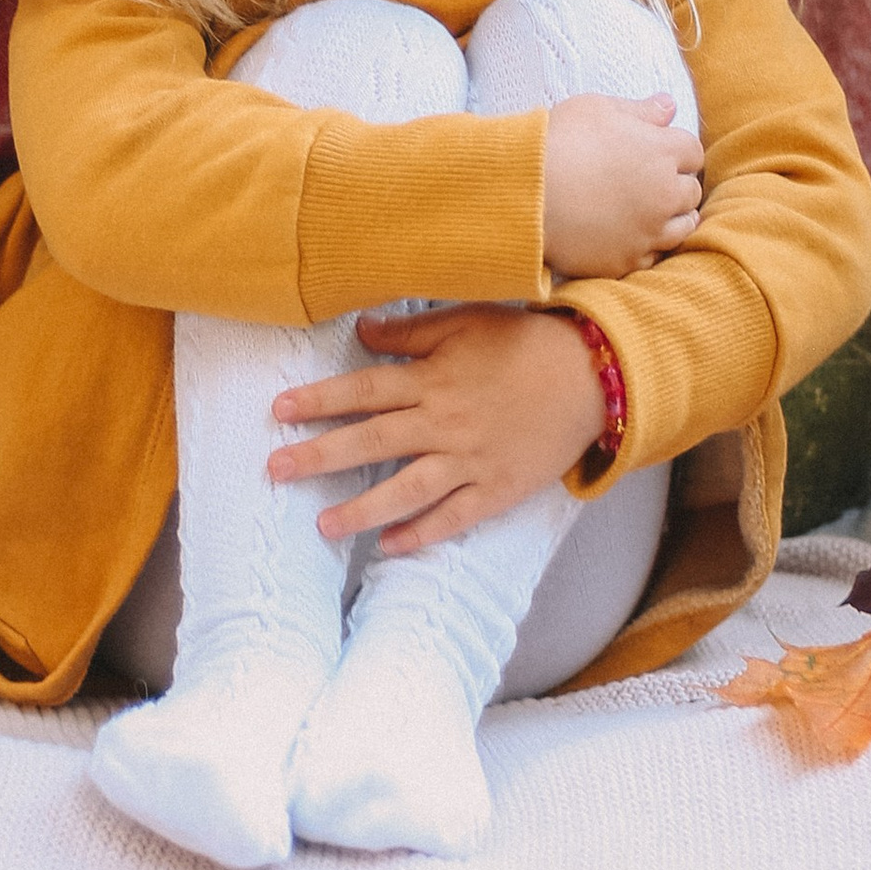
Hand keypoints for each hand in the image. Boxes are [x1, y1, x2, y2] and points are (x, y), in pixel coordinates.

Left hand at [267, 306, 607, 555]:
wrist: (593, 376)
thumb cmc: (526, 344)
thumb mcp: (466, 322)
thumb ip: (411, 333)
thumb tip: (361, 330)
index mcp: (434, 379)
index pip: (364, 390)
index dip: (320, 399)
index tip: (280, 409)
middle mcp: (445, 422)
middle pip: (373, 440)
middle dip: (321, 455)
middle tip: (276, 470)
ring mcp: (471, 460)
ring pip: (408, 488)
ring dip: (362, 508)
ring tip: (323, 525)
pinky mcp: (497, 488)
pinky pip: (454, 516)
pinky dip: (423, 533)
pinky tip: (389, 547)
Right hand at [540, 93, 701, 279]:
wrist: (523, 194)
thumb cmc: (557, 142)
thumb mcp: (597, 109)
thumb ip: (639, 110)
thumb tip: (669, 106)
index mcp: (661, 151)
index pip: (693, 151)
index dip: (676, 151)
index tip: (658, 153)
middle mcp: (665, 193)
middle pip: (691, 191)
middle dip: (676, 184)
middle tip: (651, 183)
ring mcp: (649, 230)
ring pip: (683, 227)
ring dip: (672, 217)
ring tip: (649, 212)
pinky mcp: (627, 260)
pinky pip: (654, 257)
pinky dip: (647, 247)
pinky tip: (630, 236)